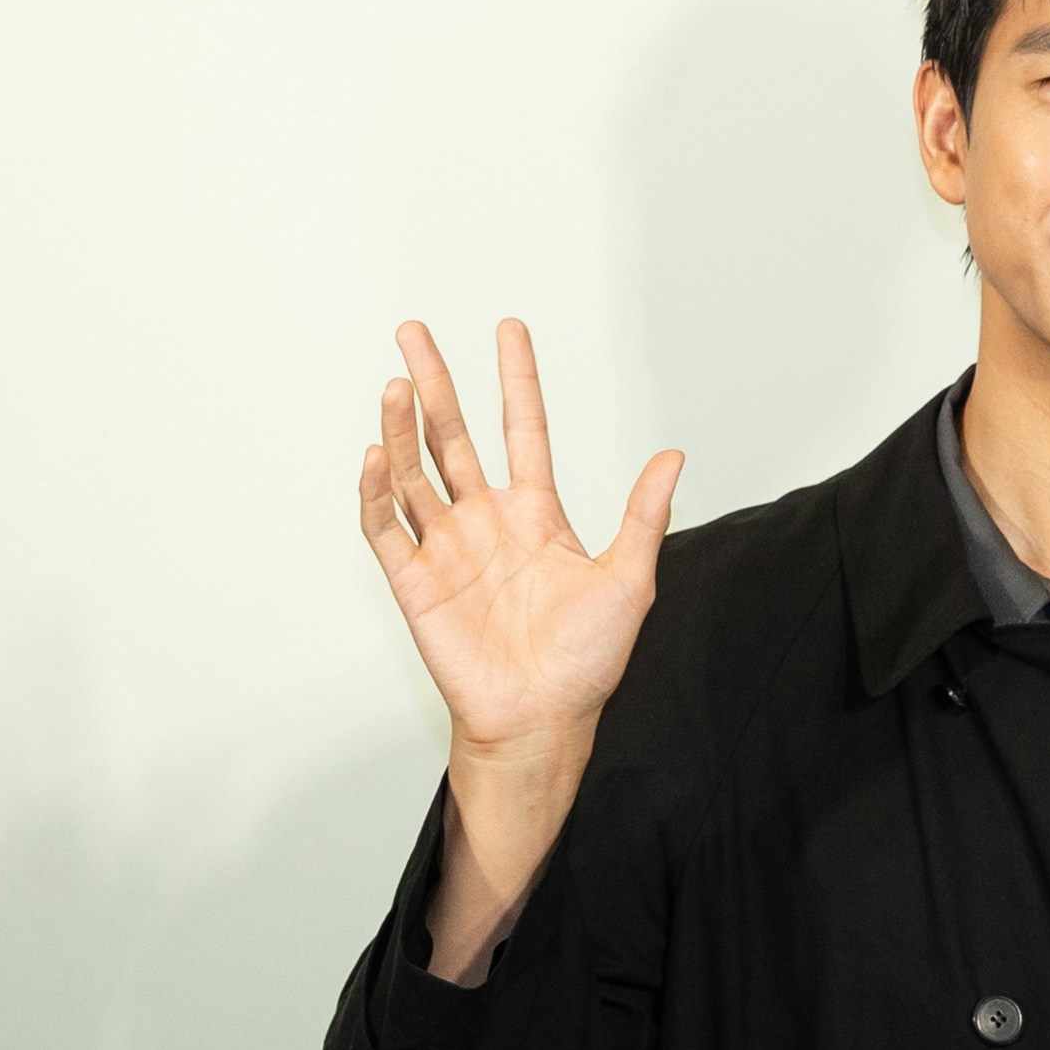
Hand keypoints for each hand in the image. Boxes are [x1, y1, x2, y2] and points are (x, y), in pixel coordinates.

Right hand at [358, 318, 682, 753]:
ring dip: (402, 427)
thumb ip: (644, 514)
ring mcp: (447, 549)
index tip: (509, 329)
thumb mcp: (629, 579)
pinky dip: (376, 491)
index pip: (522, 429)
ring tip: (396, 382)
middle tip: (413, 331)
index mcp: (535, 515)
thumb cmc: (587, 662)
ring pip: (414, 471)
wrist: (544, 721)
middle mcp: (485, 523)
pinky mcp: (416, 582)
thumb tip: (673, 456)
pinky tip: (378, 453)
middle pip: (453, 436)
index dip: (516, 379)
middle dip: (434, 383)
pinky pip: (387, 527)